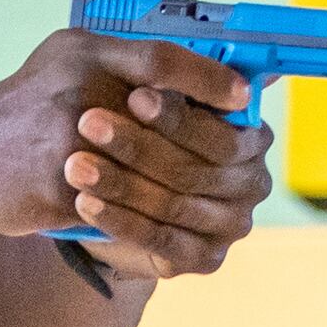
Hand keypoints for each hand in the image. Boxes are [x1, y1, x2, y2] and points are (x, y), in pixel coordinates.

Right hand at [0, 30, 271, 269]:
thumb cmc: (24, 107)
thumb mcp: (69, 61)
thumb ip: (126, 61)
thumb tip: (197, 71)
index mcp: (82, 54)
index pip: (161, 59)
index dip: (207, 78)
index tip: (241, 96)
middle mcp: (74, 93)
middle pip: (161, 120)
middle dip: (202, 139)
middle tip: (236, 154)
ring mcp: (64, 143)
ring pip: (145, 171)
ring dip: (175, 184)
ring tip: (201, 192)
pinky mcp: (53, 190)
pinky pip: (113, 206)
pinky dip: (138, 214)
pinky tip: (161, 220)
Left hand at [63, 86, 272, 278]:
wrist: (99, 187)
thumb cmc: (129, 125)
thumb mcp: (144, 90)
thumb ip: (177, 73)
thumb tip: (219, 69)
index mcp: (251, 135)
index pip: (221, 130)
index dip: (176, 116)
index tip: (134, 95)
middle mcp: (251, 180)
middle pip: (195, 169)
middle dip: (139, 146)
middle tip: (88, 123)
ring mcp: (230, 223)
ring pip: (173, 204)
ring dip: (121, 184)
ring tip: (75, 165)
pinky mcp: (204, 257)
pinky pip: (162, 242)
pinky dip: (121, 221)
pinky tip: (85, 203)